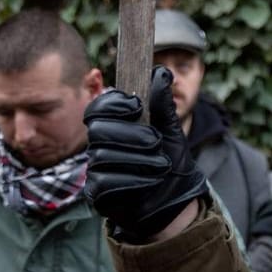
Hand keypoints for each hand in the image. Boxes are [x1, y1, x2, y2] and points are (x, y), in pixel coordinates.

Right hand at [83, 66, 208, 241]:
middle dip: (131, 133)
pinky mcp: (98, 193)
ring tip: (161, 163)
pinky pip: (106, 181)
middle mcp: (100, 146)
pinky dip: (134, 179)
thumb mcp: (171, 130)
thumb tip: (162, 72)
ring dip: (139, 158)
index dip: (113, 104)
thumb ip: (163, 104)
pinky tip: (151, 180)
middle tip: (155, 141)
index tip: (136, 105)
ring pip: (104, 155)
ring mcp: (96, 170)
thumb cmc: (169, 161)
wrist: (175, 199)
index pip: (97, 108)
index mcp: (114, 126)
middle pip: (98, 130)